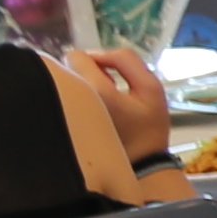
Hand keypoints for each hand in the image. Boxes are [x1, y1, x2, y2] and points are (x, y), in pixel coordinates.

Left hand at [69, 47, 174, 164]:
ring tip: (103, 103)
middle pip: (68, 68)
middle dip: (87, 73)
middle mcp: (74, 99)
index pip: (76, 56)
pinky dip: (78, 99)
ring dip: (83, 86)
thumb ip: (126, 61)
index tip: (111, 75)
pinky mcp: (64, 122)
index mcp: (95, 89)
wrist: (141, 163)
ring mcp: (66, 112)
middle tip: (109, 90)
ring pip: (67, 83)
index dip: (96, 60)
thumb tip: (98, 54)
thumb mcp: (151, 88)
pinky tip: (95, 112)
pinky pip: (66, 98)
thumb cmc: (148, 127)